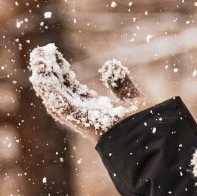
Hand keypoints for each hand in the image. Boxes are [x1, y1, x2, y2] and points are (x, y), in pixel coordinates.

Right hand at [30, 44, 144, 137]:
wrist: (159, 143)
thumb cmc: (150, 128)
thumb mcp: (135, 99)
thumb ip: (121, 84)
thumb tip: (110, 64)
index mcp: (96, 112)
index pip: (71, 91)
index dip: (61, 74)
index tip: (53, 56)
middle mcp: (87, 118)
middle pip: (60, 94)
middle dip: (49, 74)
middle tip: (39, 52)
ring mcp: (85, 123)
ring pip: (56, 100)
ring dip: (44, 80)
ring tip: (36, 58)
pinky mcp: (86, 125)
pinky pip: (62, 108)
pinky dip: (51, 92)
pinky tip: (42, 76)